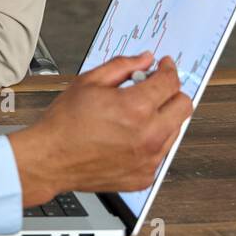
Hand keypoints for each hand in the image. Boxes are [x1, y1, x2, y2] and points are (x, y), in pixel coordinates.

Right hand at [10, 52, 192, 206]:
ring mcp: (149, 160)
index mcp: (136, 108)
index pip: (171, 83)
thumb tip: (144, 59)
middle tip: (157, 89)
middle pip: (184, 107)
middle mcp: (148, 136)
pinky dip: (151, 142)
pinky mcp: (145, 177)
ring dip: (163, 118)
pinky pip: (160, 154)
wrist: (51, 159)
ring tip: (136, 115)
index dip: (169, 69)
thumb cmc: (65, 123)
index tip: (164, 67)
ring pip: (175, 131)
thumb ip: (122, 65)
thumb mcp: (89, 81)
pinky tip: (129, 137)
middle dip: (173, 93)